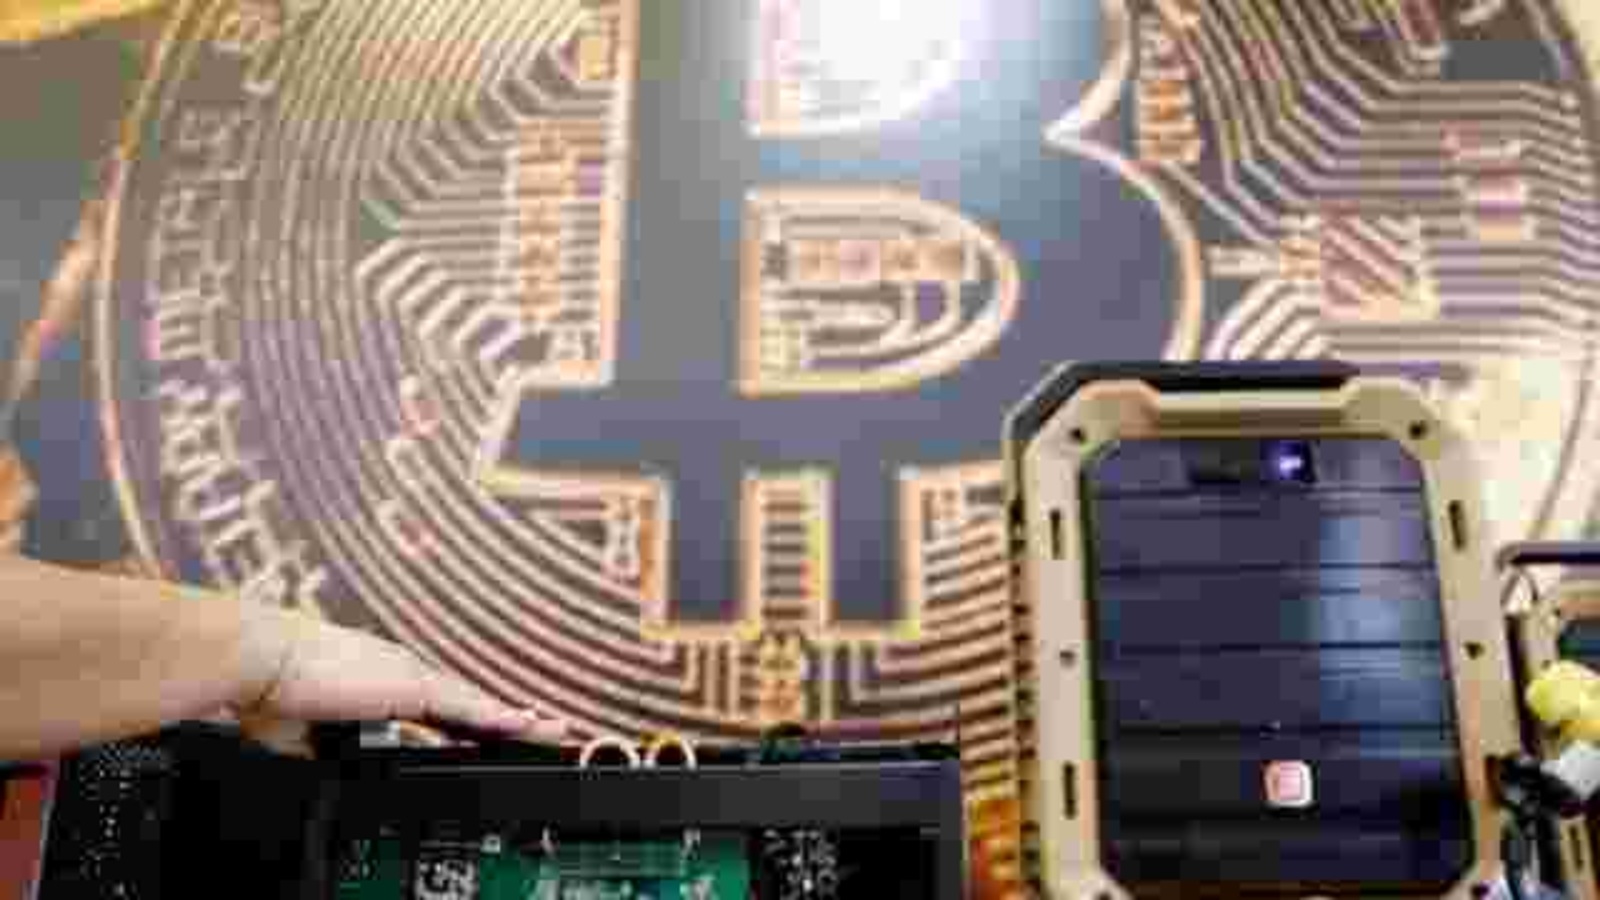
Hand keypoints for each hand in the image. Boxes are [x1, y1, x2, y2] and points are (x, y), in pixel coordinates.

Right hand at [235, 605, 564, 750]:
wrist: (259, 661)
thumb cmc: (270, 690)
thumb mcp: (307, 733)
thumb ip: (333, 746)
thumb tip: (332, 761)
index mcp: (379, 683)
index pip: (437, 708)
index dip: (471, 720)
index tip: (496, 729)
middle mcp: (403, 673)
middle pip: (469, 703)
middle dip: (508, 717)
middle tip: (546, 725)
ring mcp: (411, 675)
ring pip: (477, 703)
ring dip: (516, 719)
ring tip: (553, 729)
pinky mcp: (412, 683)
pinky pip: (465, 706)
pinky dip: (497, 717)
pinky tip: (525, 725)